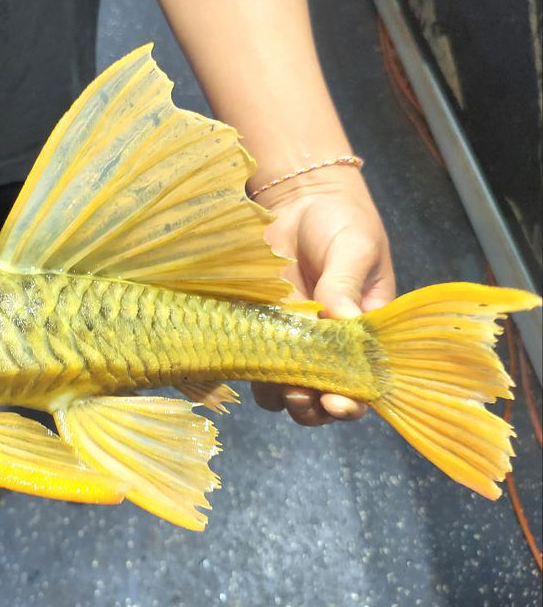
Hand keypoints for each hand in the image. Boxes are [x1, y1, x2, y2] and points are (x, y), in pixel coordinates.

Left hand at [251, 166, 395, 424]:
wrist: (300, 199)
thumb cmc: (341, 221)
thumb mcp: (355, 247)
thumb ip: (346, 284)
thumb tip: (342, 320)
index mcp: (362, 335)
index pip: (361, 383)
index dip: (351, 401)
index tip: (336, 402)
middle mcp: (326, 347)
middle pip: (318, 401)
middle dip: (309, 407)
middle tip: (299, 393)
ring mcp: (288, 340)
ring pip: (279, 390)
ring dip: (276, 393)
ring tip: (272, 376)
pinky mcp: (256, 327)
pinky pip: (249, 360)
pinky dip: (246, 365)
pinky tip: (244, 352)